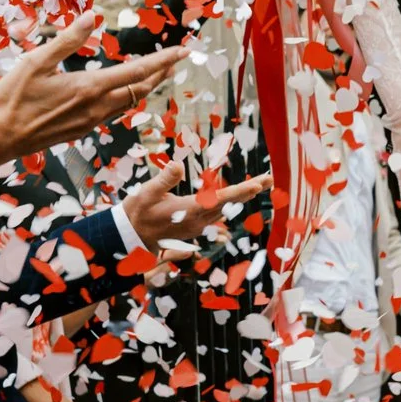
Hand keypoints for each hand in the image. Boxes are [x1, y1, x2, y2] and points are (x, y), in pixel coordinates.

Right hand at [0, 16, 182, 161]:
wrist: (0, 138)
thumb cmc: (13, 97)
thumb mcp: (36, 62)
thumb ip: (67, 40)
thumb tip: (92, 18)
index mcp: (89, 87)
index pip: (137, 72)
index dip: (163, 60)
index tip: (184, 51)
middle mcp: (97, 107)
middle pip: (140, 90)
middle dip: (161, 75)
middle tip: (176, 61)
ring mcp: (91, 122)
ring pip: (129, 103)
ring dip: (145, 88)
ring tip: (156, 75)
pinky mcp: (82, 130)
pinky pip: (114, 113)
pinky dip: (127, 99)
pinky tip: (123, 94)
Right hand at [118, 164, 270, 249]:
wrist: (130, 237)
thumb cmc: (137, 213)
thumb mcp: (146, 193)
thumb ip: (165, 179)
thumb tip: (179, 164)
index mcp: (189, 210)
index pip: (220, 199)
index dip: (241, 191)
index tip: (258, 184)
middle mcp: (198, 220)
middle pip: (229, 203)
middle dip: (250, 190)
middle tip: (269, 179)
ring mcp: (198, 225)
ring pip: (225, 209)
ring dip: (242, 196)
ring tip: (259, 183)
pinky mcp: (195, 226)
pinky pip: (216, 213)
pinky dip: (228, 202)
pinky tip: (237, 195)